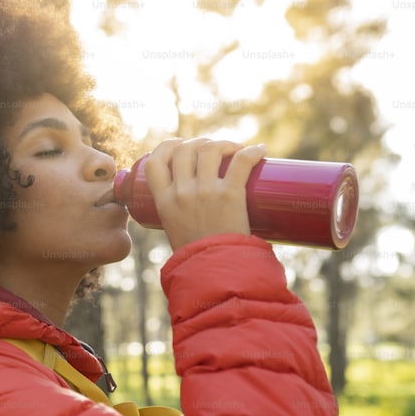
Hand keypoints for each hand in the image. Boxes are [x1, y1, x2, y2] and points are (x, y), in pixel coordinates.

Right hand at [142, 138, 266, 249]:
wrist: (214, 273)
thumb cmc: (197, 257)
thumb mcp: (175, 231)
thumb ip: (178, 215)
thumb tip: (195, 205)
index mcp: (163, 201)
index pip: (155, 161)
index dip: (168, 146)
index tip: (181, 145)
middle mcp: (181, 193)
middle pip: (185, 149)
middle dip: (200, 142)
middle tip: (214, 150)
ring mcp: (205, 192)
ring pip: (210, 149)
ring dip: (224, 143)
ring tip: (235, 150)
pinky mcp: (230, 195)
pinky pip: (241, 161)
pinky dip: (252, 152)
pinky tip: (259, 150)